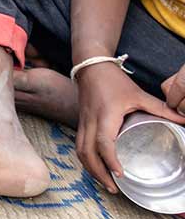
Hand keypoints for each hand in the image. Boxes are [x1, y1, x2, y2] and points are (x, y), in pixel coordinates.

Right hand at [77, 62, 184, 192]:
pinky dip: (86, 161)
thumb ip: (160, 109)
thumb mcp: (138, 94)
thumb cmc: (114, 80)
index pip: (103, 142)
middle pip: (87, 153)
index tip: (120, 174)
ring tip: (106, 183)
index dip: (110, 159)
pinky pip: (79, 146)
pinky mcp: (80, 123)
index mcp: (105, 115)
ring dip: (91, 169)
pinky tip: (97, 168)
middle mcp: (90, 121)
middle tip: (114, 187)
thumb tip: (183, 121)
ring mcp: (82, 123)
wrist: (89, 66)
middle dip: (99, 173)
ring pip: (80, 152)